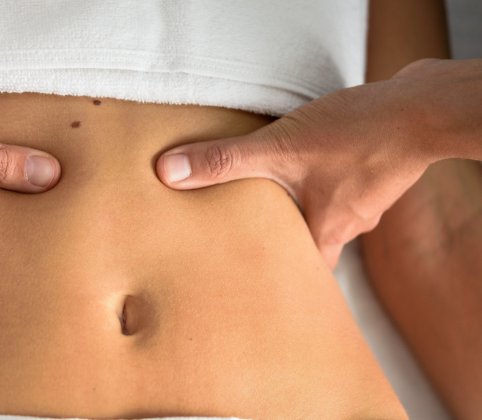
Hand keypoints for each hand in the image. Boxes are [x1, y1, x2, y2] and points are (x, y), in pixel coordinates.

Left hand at [155, 58, 480, 267]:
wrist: (425, 107)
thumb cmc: (358, 134)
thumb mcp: (280, 147)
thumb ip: (224, 161)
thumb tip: (168, 173)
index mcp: (325, 234)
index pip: (295, 276)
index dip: (270, 282)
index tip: (244, 283)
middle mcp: (346, 224)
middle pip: (305, 243)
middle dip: (274, 238)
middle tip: (241, 234)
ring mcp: (363, 198)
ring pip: (320, 210)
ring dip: (295, 203)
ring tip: (263, 193)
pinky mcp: (371, 169)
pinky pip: (336, 181)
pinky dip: (315, 176)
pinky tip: (301, 159)